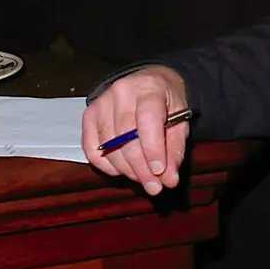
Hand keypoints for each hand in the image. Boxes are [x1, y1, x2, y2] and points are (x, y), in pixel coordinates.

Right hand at [81, 66, 190, 194]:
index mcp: (149, 88)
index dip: (152, 149)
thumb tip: (168, 180)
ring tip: (143, 177)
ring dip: (127, 170)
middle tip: (154, 186)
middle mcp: (122, 92)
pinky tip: (123, 168)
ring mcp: (102, 103)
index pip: (147, 121)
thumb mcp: (180, 120)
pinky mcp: (89, 115)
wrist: (149, 81)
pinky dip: (108, 166)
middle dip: (141, 169)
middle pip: (126, 138)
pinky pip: (92, 150)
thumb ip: (175, 150)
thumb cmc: (165, 101)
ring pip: (109, 148)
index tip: (160, 172)